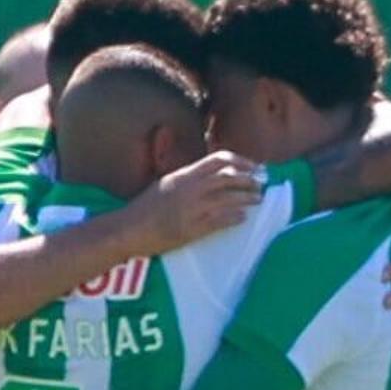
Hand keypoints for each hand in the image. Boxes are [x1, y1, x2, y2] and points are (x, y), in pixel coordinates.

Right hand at [115, 150, 260, 255]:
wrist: (130, 229)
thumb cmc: (144, 207)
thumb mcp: (166, 182)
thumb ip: (187, 176)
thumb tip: (206, 173)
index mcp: (185, 174)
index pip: (219, 160)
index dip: (240, 161)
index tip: (253, 166)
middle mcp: (191, 188)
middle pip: (229, 177)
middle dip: (249, 179)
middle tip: (260, 184)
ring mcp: (193, 208)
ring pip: (229, 198)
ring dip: (247, 198)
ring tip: (257, 200)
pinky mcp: (193, 228)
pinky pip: (221, 220)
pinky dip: (235, 217)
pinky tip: (243, 218)